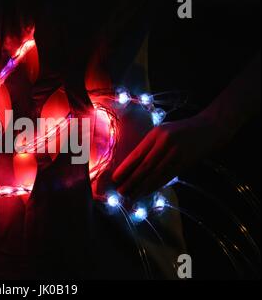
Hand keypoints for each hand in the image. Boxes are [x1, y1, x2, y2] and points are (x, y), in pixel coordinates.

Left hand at [112, 115, 228, 199]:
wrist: (210, 128)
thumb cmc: (181, 130)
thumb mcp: (162, 131)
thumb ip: (149, 145)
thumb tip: (132, 165)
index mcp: (156, 133)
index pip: (138, 154)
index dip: (125, 168)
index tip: (115, 178)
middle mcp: (166, 143)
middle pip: (145, 167)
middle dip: (131, 181)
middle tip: (120, 192)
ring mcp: (177, 154)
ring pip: (156, 175)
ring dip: (142, 188)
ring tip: (131, 197)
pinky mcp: (185, 163)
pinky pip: (167, 177)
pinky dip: (155, 186)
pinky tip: (146, 192)